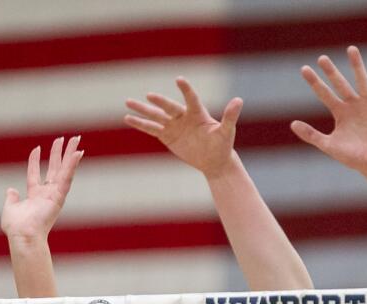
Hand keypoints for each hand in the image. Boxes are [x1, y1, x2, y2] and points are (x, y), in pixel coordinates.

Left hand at [1, 136, 82, 240]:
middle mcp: (46, 194)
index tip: (36, 148)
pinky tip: (78, 153)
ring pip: (64, 170)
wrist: (23, 235)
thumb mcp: (10, 209)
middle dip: (60, 154)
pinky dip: (72, 166)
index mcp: (34, 196)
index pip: (34, 174)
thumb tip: (11, 190)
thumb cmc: (16, 228)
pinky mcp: (60, 196)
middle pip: (55, 169)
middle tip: (66, 139)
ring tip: (76, 139)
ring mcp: (54, 195)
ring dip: (70, 154)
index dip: (34, 161)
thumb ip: (11, 199)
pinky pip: (67, 178)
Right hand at [124, 79, 241, 178]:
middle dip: (160, 103)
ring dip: (142, 110)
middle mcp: (184, 116)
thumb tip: (239, 100)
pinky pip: (151, 129)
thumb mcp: (226, 132)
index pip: (191, 99)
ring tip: (128, 102)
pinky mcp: (167, 136)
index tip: (179, 80)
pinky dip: (140, 124)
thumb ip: (230, 116)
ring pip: (156, 116)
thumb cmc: (222, 144)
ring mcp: (174, 125)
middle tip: (149, 96)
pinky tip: (128, 118)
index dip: (185, 90)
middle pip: (169, 108)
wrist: (213, 160)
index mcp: (198, 113)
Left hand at [292, 46, 366, 175]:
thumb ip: (311, 135)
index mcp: (339, 112)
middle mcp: (353, 105)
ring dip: (357, 66)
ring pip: (362, 82)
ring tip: (351, 50)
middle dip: (331, 72)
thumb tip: (292, 123)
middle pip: (340, 84)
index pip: (324, 94)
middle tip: (321, 58)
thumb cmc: (352, 156)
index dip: (315, 82)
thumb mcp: (329, 145)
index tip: (304, 68)